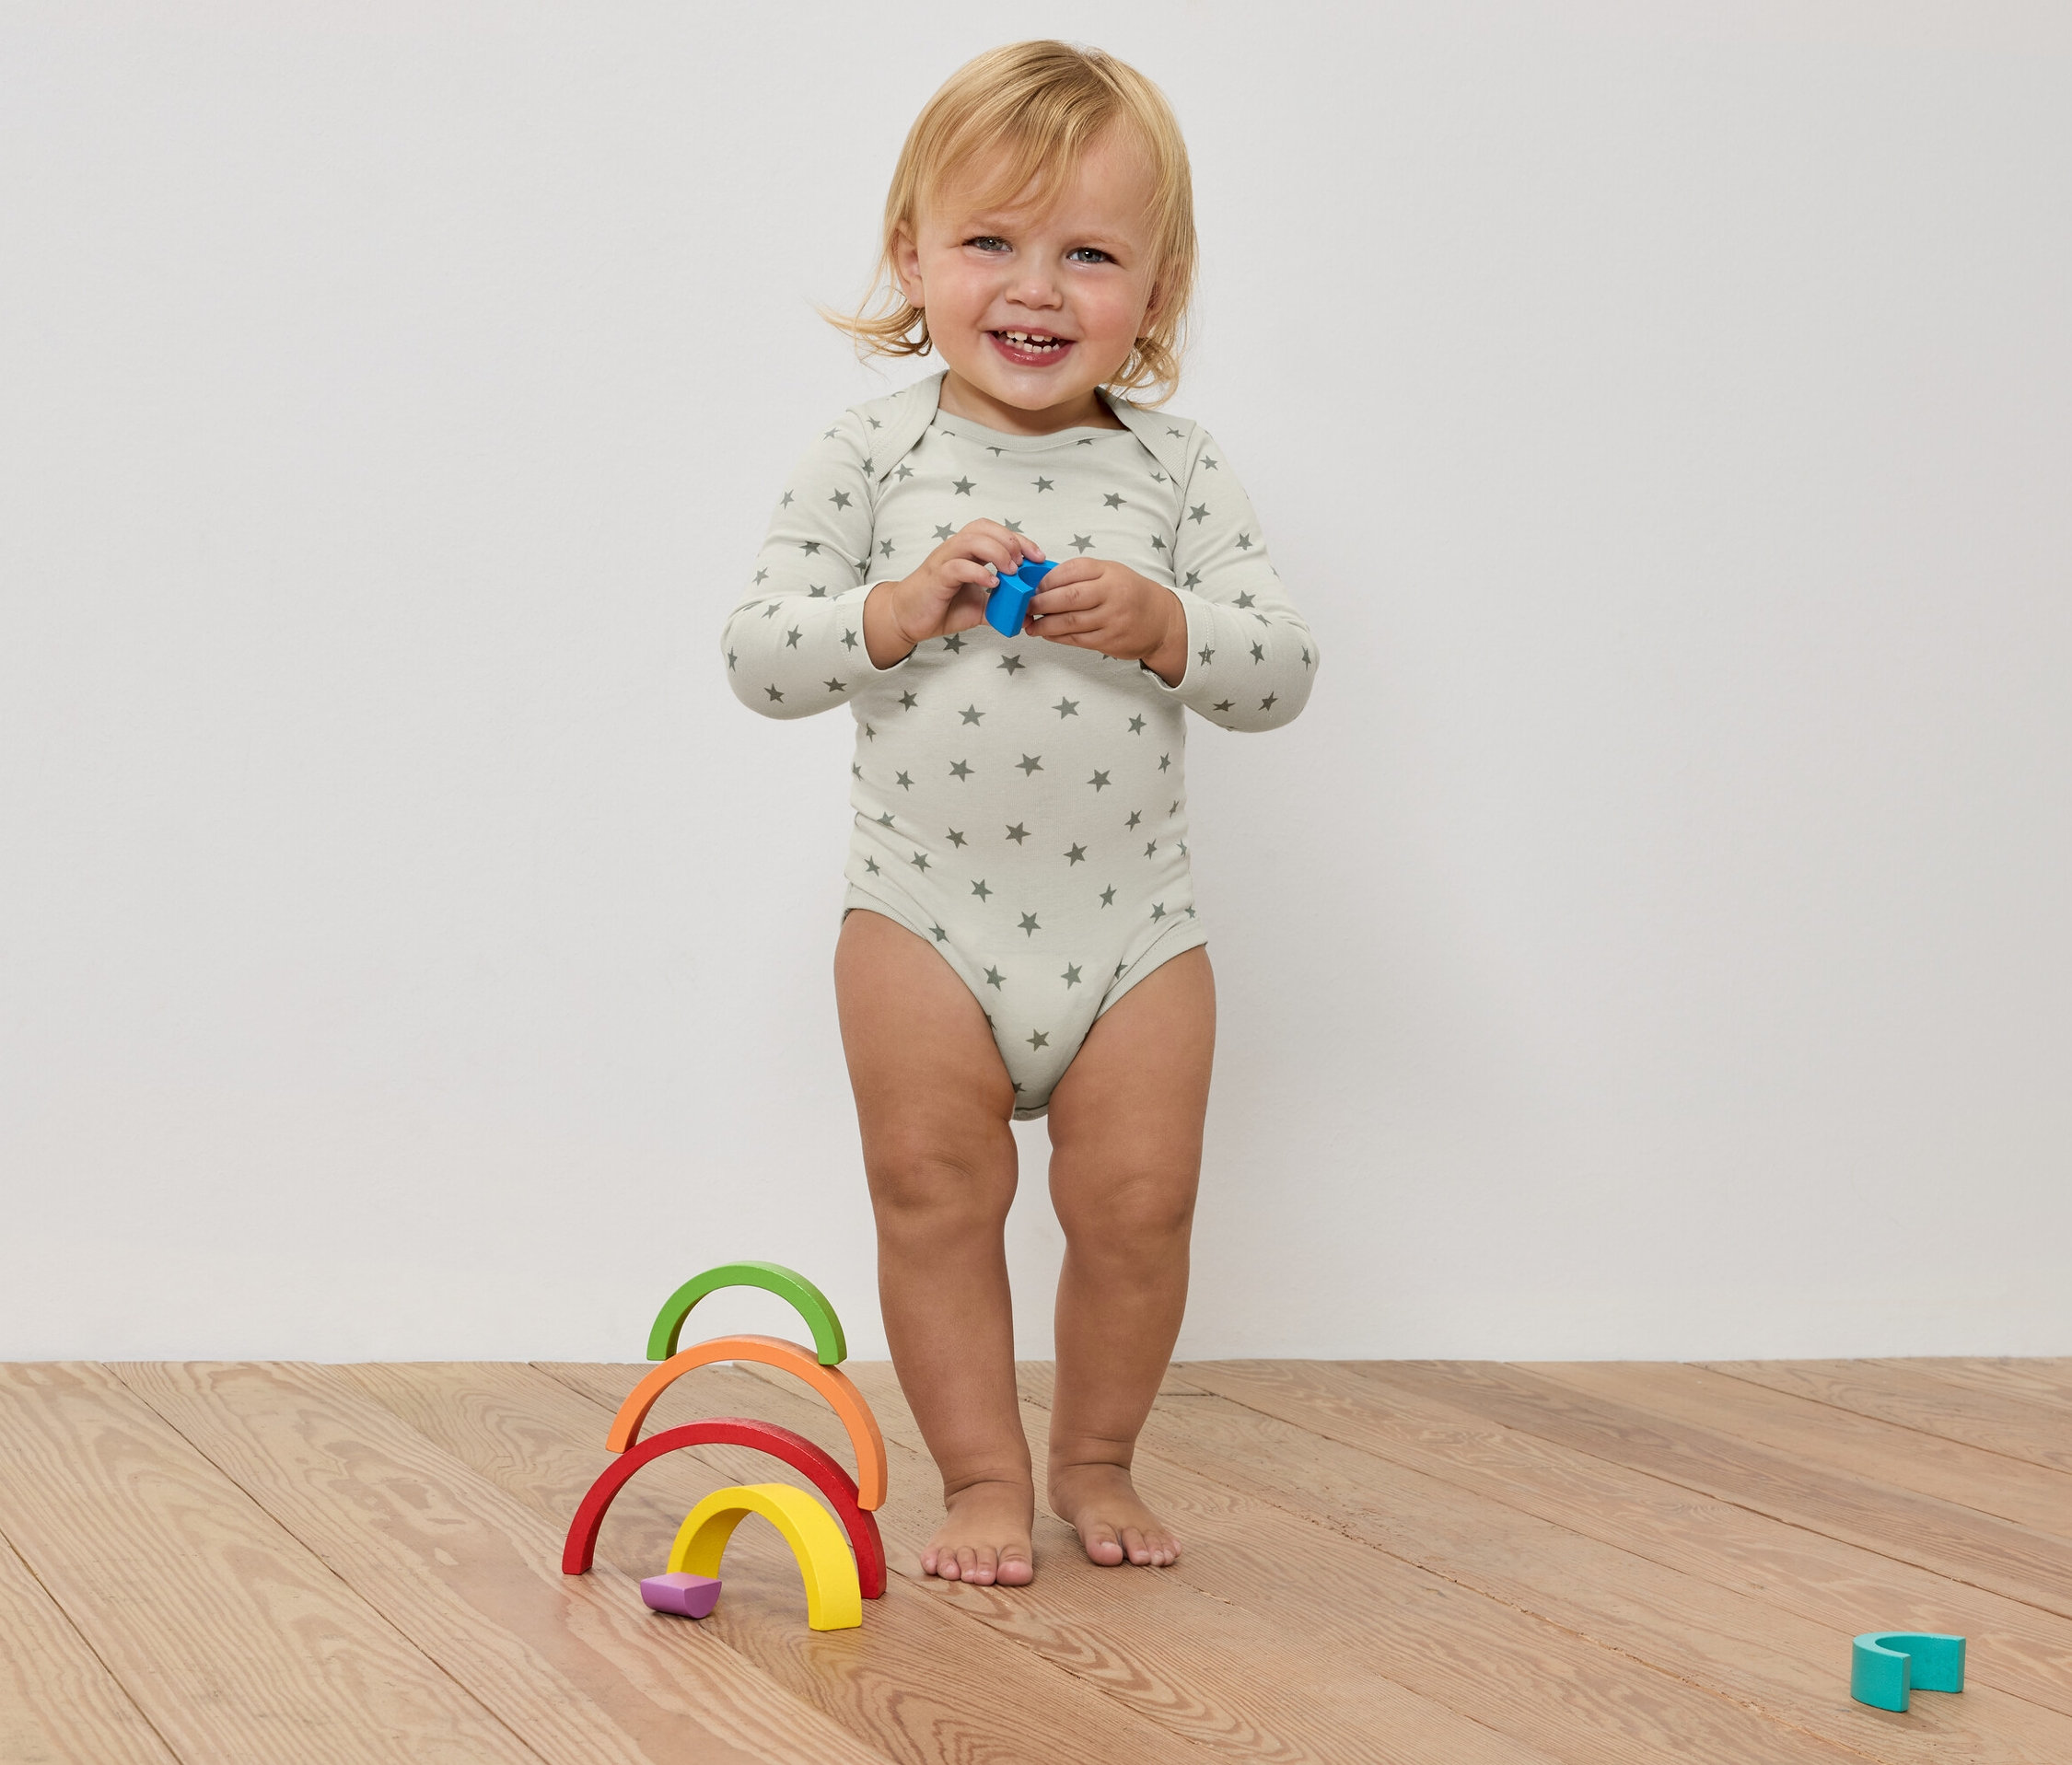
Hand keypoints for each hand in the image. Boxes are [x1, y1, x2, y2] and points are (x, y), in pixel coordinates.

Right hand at [862, 521, 1042, 669]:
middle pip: (984, 528)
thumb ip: (1001, 605)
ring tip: (1011, 571)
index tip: (1039, 557)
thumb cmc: (940, 607)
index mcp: (967, 552)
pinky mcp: (936, 577)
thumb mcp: (979, 607)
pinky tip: (992, 583)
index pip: (995, 532)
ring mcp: (945, 561)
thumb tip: (1027, 613)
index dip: (1020, 540)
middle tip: (1024, 563)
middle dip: (1010, 541)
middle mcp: (956, 550)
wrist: (906, 618)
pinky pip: (958, 566)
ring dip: (997, 552)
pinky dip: (978, 572)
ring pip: (971, 540)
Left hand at [1027, 557, 1188, 685]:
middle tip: (1025, 607)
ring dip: (1044, 624)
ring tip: (1031, 624)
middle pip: (1067, 597)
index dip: (1047, 580)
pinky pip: (1076, 639)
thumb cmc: (1129, 593)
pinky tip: (1047, 633)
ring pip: (1069, 622)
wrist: (1160, 621)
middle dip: (1040, 603)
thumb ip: (1081, 575)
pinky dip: (1057, 637)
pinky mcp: (1110, 641)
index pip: (1071, 571)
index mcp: (1109, 572)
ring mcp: (1112, 619)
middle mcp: (1112, 594)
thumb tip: (1041, 584)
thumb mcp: (1110, 573)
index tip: (1032, 587)